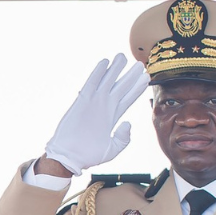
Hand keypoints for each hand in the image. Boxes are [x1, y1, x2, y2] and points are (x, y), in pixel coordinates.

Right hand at [42, 55, 148, 174]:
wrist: (69, 157)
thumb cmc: (88, 155)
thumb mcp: (112, 150)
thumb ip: (123, 138)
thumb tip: (128, 124)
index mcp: (113, 117)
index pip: (128, 99)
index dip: (137, 88)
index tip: (146, 78)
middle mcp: (105, 107)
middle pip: (121, 87)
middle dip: (130, 76)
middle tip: (140, 64)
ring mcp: (94, 103)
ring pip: (107, 82)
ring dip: (115, 69)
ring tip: (122, 56)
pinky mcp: (82, 102)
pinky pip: (91, 84)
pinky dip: (97, 73)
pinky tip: (104, 62)